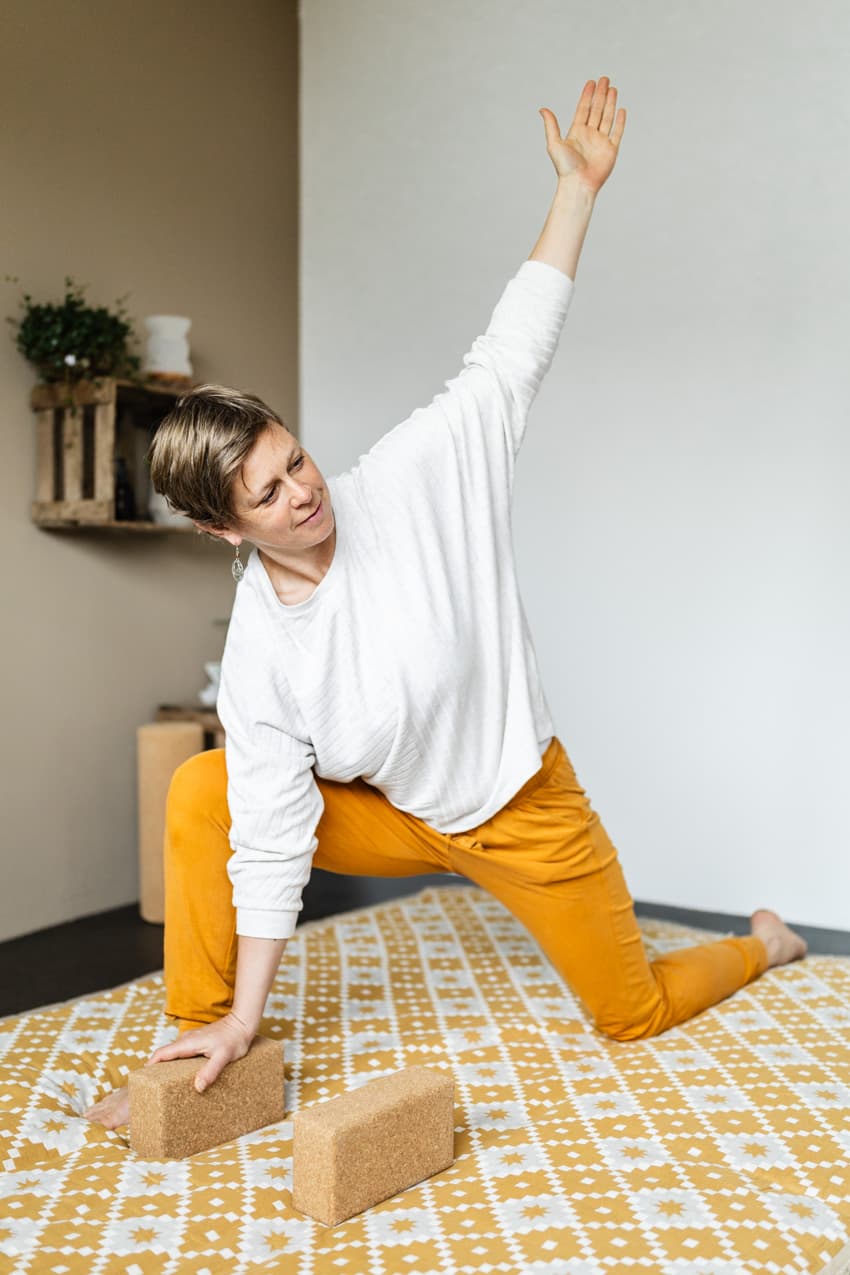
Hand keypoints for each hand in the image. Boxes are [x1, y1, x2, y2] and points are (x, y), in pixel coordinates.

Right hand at [146, 1011, 253, 1092]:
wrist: (243, 1022)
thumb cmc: (235, 1039)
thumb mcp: (224, 1057)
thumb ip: (210, 1071)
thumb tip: (197, 1087)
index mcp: (188, 1043)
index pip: (162, 1053)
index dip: (150, 1064)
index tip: (142, 1078)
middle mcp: (187, 1039)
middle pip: (164, 1054)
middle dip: (155, 1067)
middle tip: (150, 1085)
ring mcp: (192, 1039)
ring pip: (173, 1052)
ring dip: (166, 1064)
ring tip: (163, 1082)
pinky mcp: (198, 1041)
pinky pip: (182, 1052)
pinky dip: (176, 1061)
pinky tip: (181, 1072)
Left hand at [539, 76, 625, 192]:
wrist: (578, 184)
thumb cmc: (565, 168)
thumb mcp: (554, 143)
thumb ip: (551, 125)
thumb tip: (542, 109)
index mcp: (576, 132)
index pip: (583, 109)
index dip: (587, 96)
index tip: (591, 82)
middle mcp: (589, 135)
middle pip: (596, 110)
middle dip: (600, 94)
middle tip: (605, 79)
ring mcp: (601, 142)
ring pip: (607, 117)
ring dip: (610, 103)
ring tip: (612, 88)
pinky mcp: (611, 150)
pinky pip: (617, 132)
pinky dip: (620, 121)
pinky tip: (621, 109)